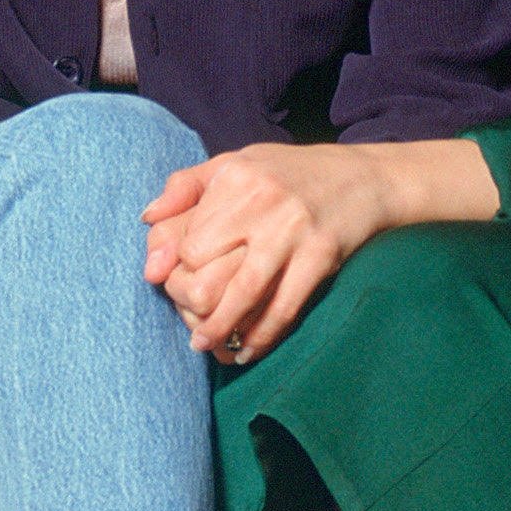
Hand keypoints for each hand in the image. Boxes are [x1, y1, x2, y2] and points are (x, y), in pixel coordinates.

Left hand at [142, 140, 399, 364]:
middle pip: (207, 270)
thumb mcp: (236, 162)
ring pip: (243, 295)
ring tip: (205, 345)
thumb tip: (147, 219)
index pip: (187, 240)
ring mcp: (294, 229)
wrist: (363, 178)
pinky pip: (284, 307)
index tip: (175, 282)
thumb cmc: (288, 173)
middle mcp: (262, 200)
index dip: (177, 268)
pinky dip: (263, 336)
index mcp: (235, 175)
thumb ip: (186, 187)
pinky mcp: (321, 254)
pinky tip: (249, 349)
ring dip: (219, 330)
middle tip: (189, 319)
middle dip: (192, 302)